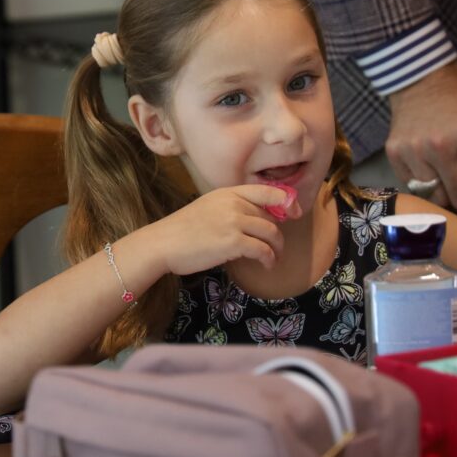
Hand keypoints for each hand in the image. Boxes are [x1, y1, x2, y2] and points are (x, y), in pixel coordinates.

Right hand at [158, 184, 301, 275]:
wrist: (163, 243)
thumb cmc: (182, 230)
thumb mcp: (208, 207)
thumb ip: (231, 209)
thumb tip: (255, 222)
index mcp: (228, 192)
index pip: (267, 190)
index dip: (286, 201)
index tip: (293, 213)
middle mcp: (234, 203)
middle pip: (271, 216)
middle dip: (278, 234)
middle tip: (277, 247)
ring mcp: (234, 222)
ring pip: (271, 233)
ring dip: (277, 248)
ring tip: (274, 259)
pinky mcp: (233, 242)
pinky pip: (263, 250)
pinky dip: (269, 259)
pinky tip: (267, 265)